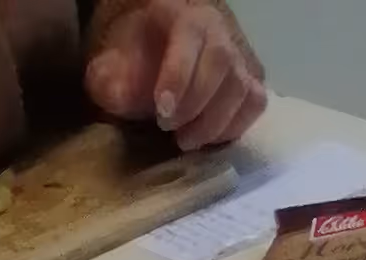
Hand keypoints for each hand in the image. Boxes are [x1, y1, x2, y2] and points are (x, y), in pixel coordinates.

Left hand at [85, 0, 266, 148]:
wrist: (156, 49)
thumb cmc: (135, 56)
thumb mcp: (111, 63)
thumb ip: (110, 80)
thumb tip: (122, 98)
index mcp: (181, 13)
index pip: (189, 37)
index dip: (178, 76)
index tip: (161, 112)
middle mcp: (218, 28)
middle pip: (222, 64)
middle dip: (196, 105)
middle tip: (170, 131)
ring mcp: (240, 54)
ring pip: (243, 88)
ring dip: (215, 123)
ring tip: (186, 140)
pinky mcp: (252, 79)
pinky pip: (255, 104)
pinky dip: (234, 126)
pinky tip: (208, 137)